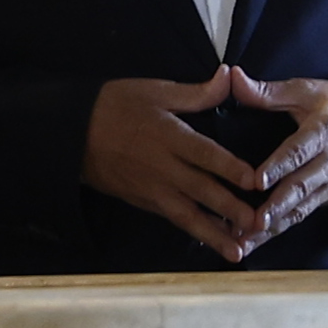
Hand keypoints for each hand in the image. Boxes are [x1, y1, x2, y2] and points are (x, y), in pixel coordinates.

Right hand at [81, 70, 265, 260]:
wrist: (70, 134)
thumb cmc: (112, 107)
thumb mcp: (154, 91)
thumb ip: (196, 92)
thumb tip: (229, 76)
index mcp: (168, 136)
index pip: (205, 154)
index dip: (231, 168)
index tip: (255, 181)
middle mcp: (162, 167)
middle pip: (201, 191)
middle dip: (230, 211)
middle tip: (258, 225)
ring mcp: (152, 189)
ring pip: (187, 216)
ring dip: (214, 234)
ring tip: (237, 252)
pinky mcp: (143, 202)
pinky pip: (173, 219)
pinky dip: (194, 232)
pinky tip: (212, 241)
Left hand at [233, 72, 327, 251]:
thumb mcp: (306, 91)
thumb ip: (267, 91)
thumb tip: (233, 77)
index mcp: (322, 131)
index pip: (299, 151)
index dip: (279, 166)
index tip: (258, 181)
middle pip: (300, 187)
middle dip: (276, 208)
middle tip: (253, 223)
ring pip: (300, 208)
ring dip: (273, 227)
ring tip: (246, 241)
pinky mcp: (326, 198)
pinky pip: (302, 215)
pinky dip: (280, 229)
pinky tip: (256, 241)